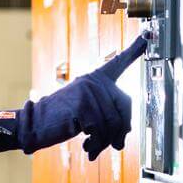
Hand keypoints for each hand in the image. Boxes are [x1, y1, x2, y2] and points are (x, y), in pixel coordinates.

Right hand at [19, 32, 148, 159]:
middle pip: (125, 106)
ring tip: (94, 147)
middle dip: (122, 130)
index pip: (119, 62)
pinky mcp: (82, 105)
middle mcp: (94, 81)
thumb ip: (107, 116)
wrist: (33, 125)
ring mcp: (88, 91)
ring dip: (106, 142)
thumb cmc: (61, 119)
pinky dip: (96, 144)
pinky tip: (87, 146)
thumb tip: (123, 135)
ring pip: (113, 123)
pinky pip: (101, 130)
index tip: (148, 35)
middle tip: (116, 145)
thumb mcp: (87, 113)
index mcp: (96, 78)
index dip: (135, 49)